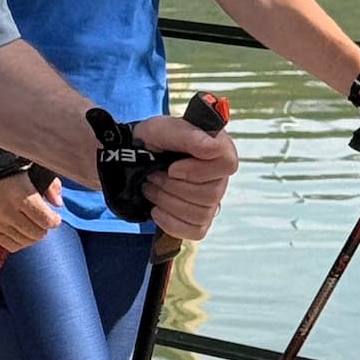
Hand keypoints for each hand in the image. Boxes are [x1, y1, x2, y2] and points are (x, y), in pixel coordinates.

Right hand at [0, 170, 62, 255]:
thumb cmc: (8, 171)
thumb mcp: (34, 171)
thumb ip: (51, 187)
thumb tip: (58, 204)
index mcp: (21, 196)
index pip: (46, 221)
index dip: (54, 221)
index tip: (54, 217)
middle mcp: (8, 212)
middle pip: (37, 234)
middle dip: (44, 228)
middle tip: (42, 220)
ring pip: (26, 242)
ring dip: (32, 235)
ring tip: (31, 225)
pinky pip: (11, 246)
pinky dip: (19, 242)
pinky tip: (21, 232)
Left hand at [132, 113, 237, 242]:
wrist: (133, 158)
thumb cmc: (152, 140)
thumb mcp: (163, 129)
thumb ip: (188, 135)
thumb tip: (213, 148)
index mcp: (219, 148)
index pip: (227, 164)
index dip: (198, 171)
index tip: (172, 168)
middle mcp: (220, 176)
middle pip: (211, 194)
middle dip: (173, 187)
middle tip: (152, 176)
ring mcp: (212, 200)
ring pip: (201, 214)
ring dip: (168, 202)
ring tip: (151, 187)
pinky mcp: (199, 219)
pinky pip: (196, 231)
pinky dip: (171, 223)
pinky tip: (156, 210)